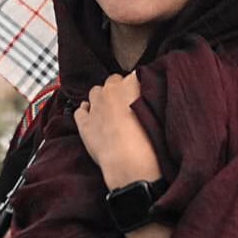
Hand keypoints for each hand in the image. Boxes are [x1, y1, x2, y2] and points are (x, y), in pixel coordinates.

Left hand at [74, 72, 160, 188]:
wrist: (130, 162)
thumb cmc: (150, 139)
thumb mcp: (158, 110)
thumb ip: (150, 97)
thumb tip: (148, 95)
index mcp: (130, 84)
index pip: (133, 76)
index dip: (136, 85)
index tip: (140, 94)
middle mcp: (110, 91)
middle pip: (113, 81)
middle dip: (118, 90)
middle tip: (127, 105)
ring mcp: (95, 107)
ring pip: (94, 92)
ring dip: (101, 98)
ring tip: (110, 111)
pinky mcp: (84, 123)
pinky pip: (80, 111)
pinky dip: (85, 112)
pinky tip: (92, 118)